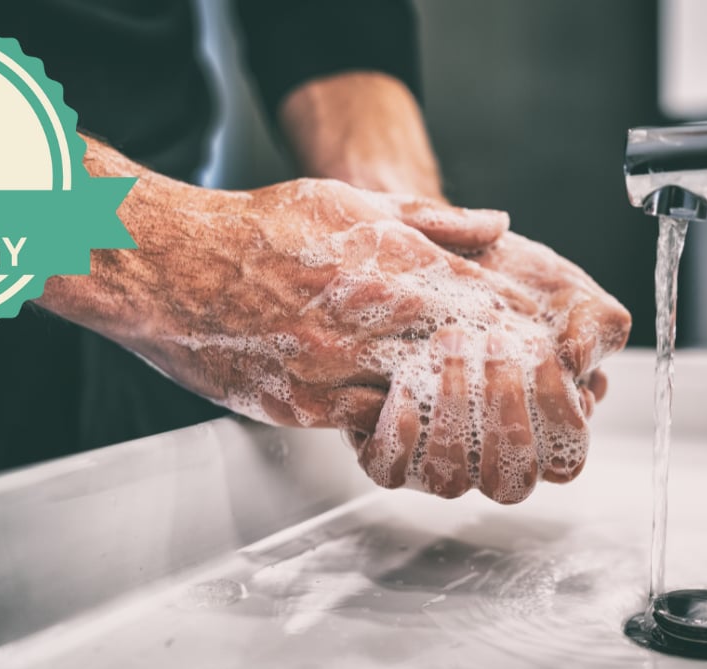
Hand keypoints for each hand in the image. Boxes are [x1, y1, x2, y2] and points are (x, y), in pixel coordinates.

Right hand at [40, 139, 628, 503]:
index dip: (520, 330)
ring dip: (448, 411)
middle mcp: (371, 320)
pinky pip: (366, 429)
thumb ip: (429, 218)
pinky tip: (398, 415)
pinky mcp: (301, 407)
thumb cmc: (254, 229)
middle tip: (517, 393)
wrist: (168, 267)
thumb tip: (494, 226)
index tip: (538, 344)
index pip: (486, 306)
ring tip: (463, 412)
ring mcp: (336, 369)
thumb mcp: (348, 201)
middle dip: (497, 380)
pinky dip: (392, 426)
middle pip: (467, 365)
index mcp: (390, 264)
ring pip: (422, 408)